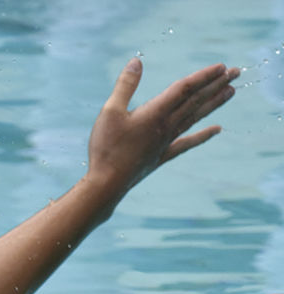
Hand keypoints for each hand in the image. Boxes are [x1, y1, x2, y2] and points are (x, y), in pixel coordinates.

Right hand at [87, 58, 237, 194]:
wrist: (106, 184)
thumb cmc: (106, 148)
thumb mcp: (110, 112)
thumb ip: (125, 86)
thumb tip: (136, 61)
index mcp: (154, 113)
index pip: (184, 89)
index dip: (203, 76)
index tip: (221, 66)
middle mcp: (166, 126)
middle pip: (195, 101)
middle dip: (216, 85)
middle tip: (236, 72)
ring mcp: (166, 142)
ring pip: (195, 118)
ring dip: (214, 104)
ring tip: (232, 91)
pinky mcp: (162, 156)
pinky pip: (187, 143)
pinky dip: (203, 135)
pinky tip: (217, 130)